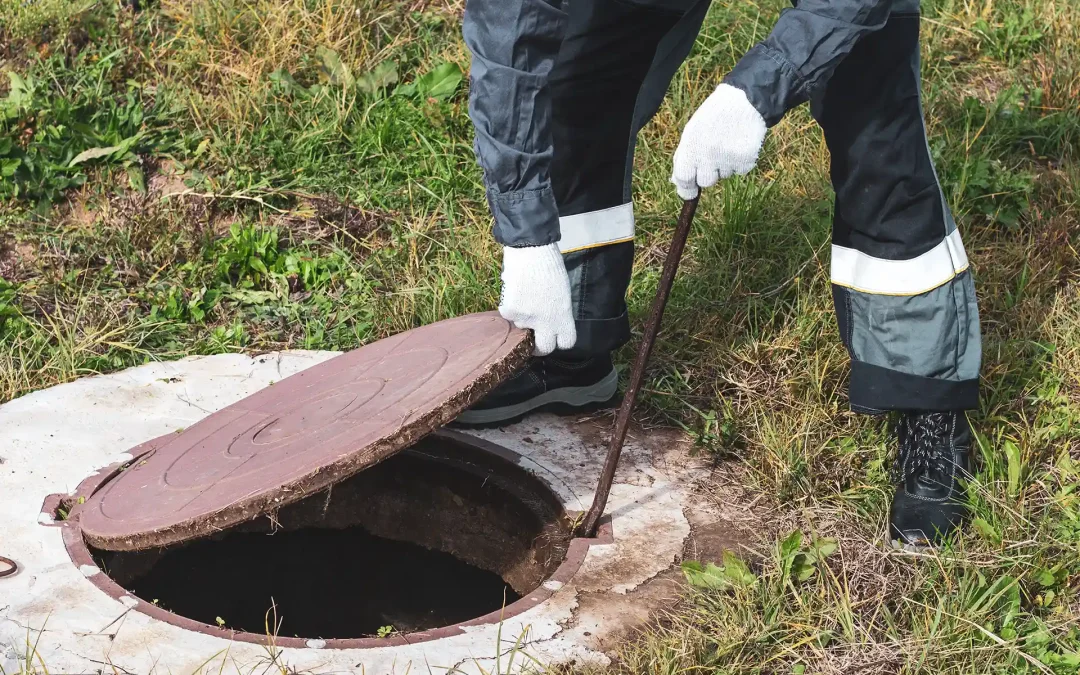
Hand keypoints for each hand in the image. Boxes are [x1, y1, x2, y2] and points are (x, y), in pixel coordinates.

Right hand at [499, 243, 576, 355]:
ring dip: (523, 316)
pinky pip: (509, 315)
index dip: (560, 340)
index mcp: (563, 317)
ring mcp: (526, 318)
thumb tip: (549, 323)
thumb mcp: (562, 293)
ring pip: (522, 326)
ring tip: (525, 296)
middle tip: (534, 338)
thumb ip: (558, 312)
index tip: (554, 337)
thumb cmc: (550, 268)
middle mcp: (545, 322)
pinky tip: (515, 291)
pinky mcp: (510, 311)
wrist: (530, 251)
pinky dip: (511, 306)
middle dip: (539, 347)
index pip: (566, 342)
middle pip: (544, 348)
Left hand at [671, 83, 766, 199]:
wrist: (745, 101)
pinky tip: (740, 144)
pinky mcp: (746, 159)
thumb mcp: (692, 131)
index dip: (685, 189)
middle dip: (708, 174)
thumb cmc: (714, 117)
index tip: (690, 193)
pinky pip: (740, 171)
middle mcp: (708, 154)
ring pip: (724, 176)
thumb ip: (683, 157)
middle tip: (714, 156)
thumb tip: (677, 182)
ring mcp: (728, 158)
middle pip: (706, 182)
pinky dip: (740, 162)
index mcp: (691, 145)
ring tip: (728, 143)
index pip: (683, 178)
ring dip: (725, 165)